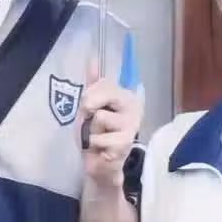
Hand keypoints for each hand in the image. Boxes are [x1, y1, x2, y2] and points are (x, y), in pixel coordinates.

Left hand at [78, 59, 142, 190]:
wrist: (99, 164)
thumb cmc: (95, 133)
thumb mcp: (90, 106)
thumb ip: (93, 84)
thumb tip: (93, 57)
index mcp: (125, 95)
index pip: (104, 82)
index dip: (90, 94)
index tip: (88, 107)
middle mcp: (133, 106)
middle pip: (107, 92)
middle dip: (90, 107)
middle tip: (90, 119)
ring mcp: (131, 124)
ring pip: (99, 117)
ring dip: (91, 130)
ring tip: (98, 138)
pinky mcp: (126, 143)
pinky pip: (99, 137)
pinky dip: (94, 145)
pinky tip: (102, 150)